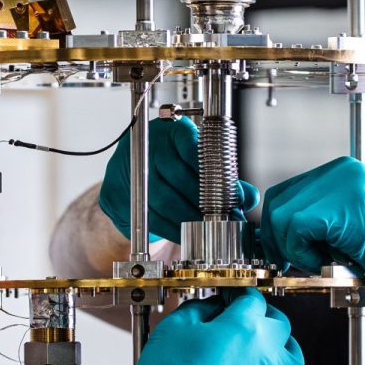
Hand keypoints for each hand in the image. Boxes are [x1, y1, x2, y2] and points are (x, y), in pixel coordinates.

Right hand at [98, 116, 258, 243]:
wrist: (127, 180)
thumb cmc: (168, 168)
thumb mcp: (197, 164)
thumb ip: (224, 177)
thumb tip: (249, 195)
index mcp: (169, 130)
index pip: (193, 147)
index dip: (214, 173)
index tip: (232, 196)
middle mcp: (146, 146)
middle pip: (178, 176)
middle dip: (204, 202)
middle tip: (224, 218)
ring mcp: (128, 170)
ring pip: (163, 200)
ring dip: (189, 218)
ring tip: (208, 229)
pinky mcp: (116, 195)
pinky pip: (149, 216)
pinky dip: (171, 229)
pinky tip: (185, 233)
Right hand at [116, 290, 303, 364]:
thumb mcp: (175, 327)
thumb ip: (200, 309)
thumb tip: (212, 306)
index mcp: (244, 326)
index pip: (251, 299)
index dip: (239, 295)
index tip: (230, 298)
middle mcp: (266, 351)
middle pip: (278, 323)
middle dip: (262, 316)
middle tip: (245, 318)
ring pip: (292, 356)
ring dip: (280, 346)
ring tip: (265, 346)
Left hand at [262, 157, 364, 308]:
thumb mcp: (352, 224)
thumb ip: (320, 220)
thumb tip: (278, 235)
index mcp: (341, 172)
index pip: (285, 193)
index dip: (277, 229)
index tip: (287, 253)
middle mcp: (341, 172)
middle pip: (277, 202)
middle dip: (278, 240)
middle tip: (295, 262)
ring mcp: (344, 186)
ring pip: (282, 216)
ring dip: (293, 248)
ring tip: (319, 262)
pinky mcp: (347, 208)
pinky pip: (297, 228)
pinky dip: (303, 253)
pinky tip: (325, 262)